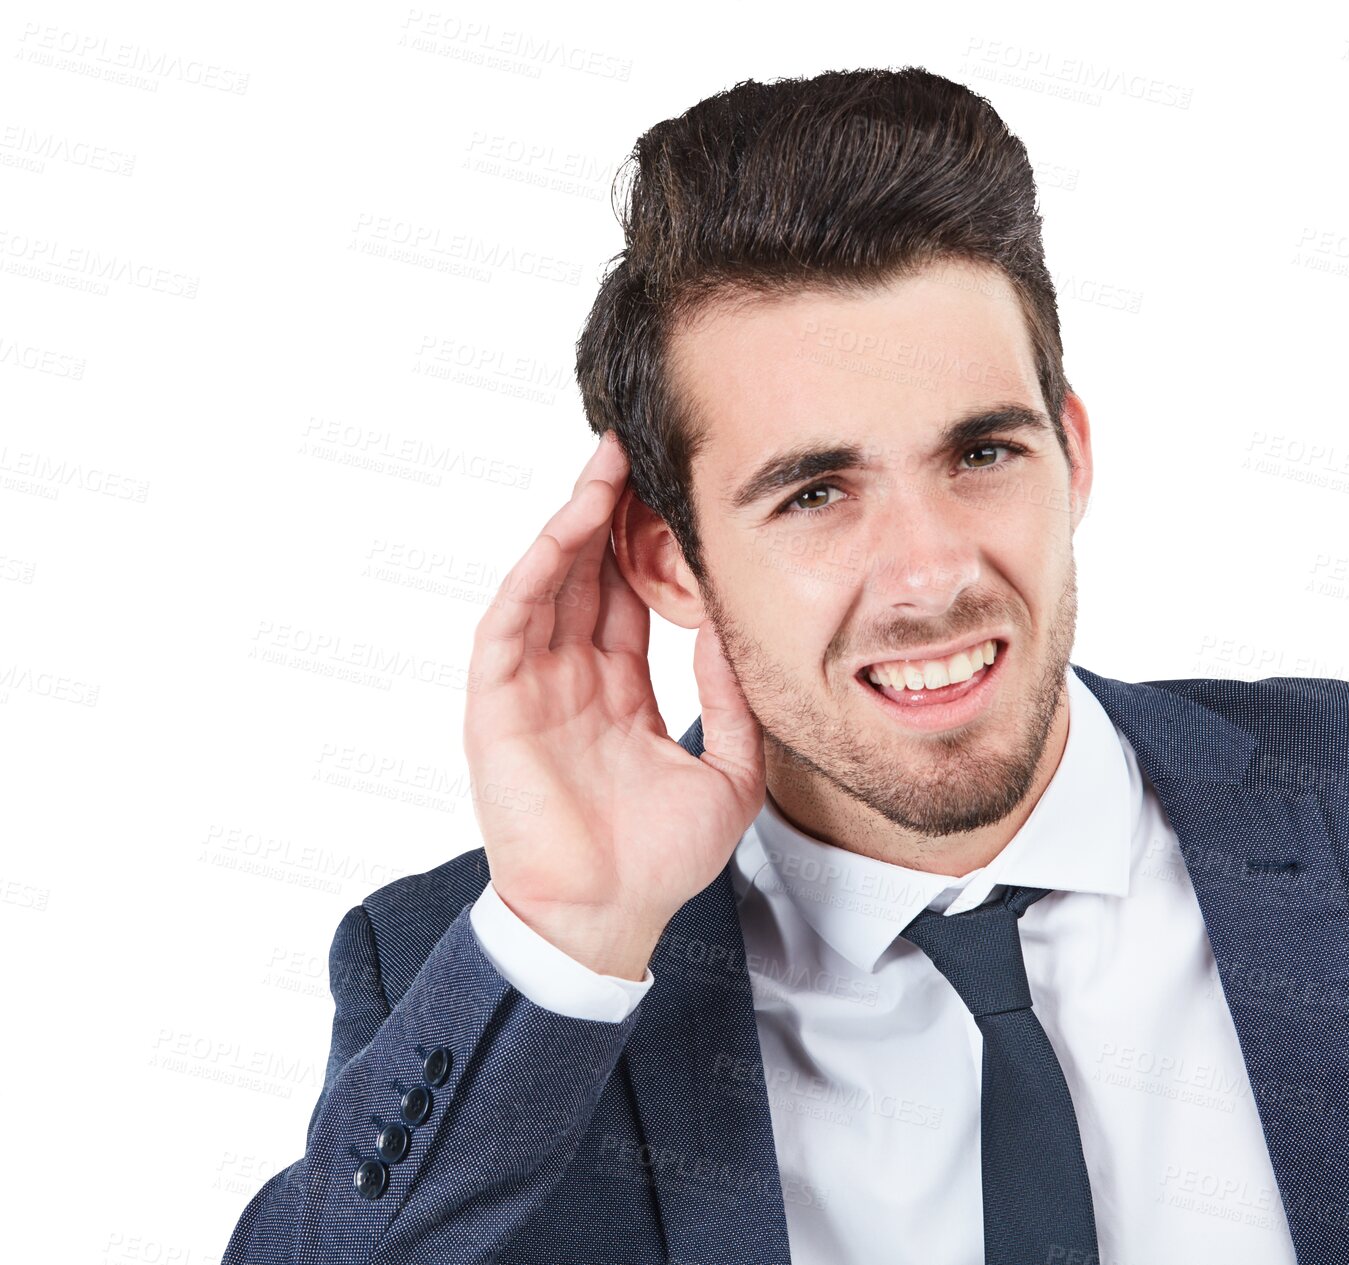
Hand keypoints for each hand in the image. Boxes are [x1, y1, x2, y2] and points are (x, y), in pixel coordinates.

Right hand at [463, 433, 764, 979]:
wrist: (607, 917)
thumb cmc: (660, 860)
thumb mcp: (728, 771)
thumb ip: (732, 700)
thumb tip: (736, 631)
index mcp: (618, 694)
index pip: (628, 601)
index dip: (646, 548)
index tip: (672, 496)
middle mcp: (571, 682)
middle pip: (586, 578)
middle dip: (607, 515)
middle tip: (634, 452)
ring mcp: (531, 690)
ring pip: (547, 586)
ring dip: (572, 526)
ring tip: (603, 469)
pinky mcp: (498, 706)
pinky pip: (511, 624)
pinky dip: (536, 574)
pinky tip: (567, 531)